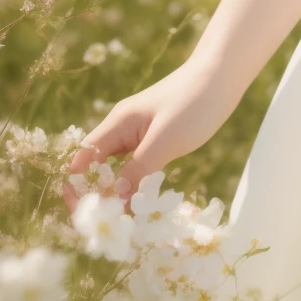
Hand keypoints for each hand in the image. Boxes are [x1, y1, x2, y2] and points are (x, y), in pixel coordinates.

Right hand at [61, 58, 236, 212]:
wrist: (222, 76)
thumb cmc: (193, 102)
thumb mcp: (165, 140)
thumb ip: (139, 170)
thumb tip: (115, 200)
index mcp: (118, 124)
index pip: (84, 158)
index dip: (78, 185)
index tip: (85, 212)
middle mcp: (123, 129)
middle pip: (98, 166)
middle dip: (99, 194)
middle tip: (109, 224)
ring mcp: (140, 134)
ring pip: (120, 168)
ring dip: (120, 192)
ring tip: (125, 221)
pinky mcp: (157, 139)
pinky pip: (139, 166)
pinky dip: (138, 184)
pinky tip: (145, 201)